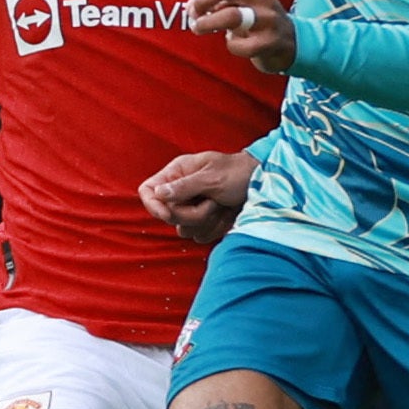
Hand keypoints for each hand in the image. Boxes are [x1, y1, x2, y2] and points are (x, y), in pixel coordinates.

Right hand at [139, 150, 255, 244]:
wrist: (262, 185)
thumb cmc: (238, 173)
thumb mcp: (212, 177)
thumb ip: (184, 186)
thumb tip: (158, 193)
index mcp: (177, 173)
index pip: (147, 191)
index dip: (153, 205)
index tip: (168, 213)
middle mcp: (180, 191)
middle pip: (167, 216)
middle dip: (191, 214)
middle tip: (212, 202)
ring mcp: (191, 207)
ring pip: (183, 229)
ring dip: (205, 221)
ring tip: (221, 205)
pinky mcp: (203, 221)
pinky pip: (199, 236)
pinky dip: (214, 228)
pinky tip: (225, 214)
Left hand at [189, 0, 295, 73]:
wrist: (291, 43)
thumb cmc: (258, 19)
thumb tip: (192, 6)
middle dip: (201, 1)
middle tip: (193, 14)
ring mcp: (268, 18)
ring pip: (232, 15)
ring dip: (208, 23)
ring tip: (199, 28)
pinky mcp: (271, 41)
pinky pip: (241, 44)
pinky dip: (231, 46)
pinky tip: (234, 43)